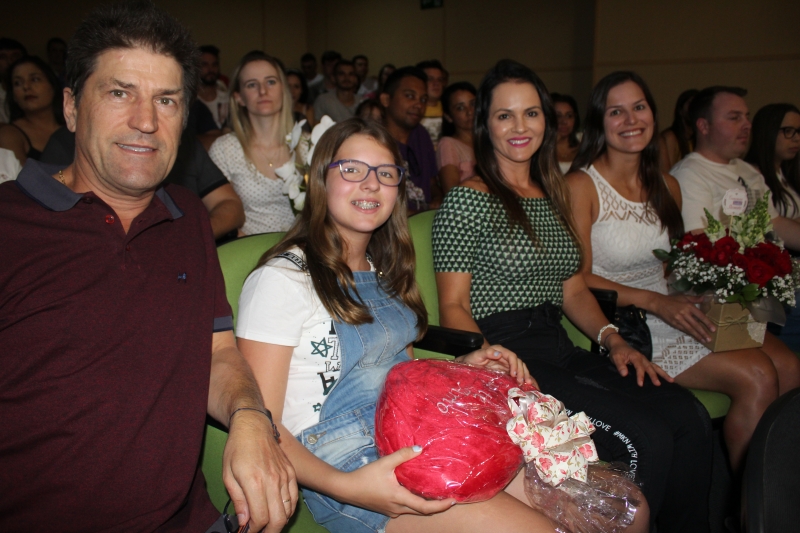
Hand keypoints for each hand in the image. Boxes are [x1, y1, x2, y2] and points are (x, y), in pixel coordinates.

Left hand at [224, 410, 298, 532]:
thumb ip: (238, 500)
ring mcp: (284, 476)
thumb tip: (244, 521)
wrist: (253, 426)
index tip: (247, 532)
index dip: (254, 530)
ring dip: (279, 522)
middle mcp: (273, 481)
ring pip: (289, 510)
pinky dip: (288, 509)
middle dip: (270, 532)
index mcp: (254, 482)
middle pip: (278, 518)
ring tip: (268, 524)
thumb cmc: (237, 449)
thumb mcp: (228, 475)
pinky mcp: (291, 472)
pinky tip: (279, 511)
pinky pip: (294, 498)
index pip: (260, 518)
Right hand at [339, 446, 456, 516]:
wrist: (346, 489)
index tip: (453, 501)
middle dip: (437, 506)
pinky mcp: (386, 509)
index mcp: (399, 498)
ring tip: (436, 495)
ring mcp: (392, 511)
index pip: (425, 507)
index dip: (440, 506)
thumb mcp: (384, 463)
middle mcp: (397, 508)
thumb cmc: (365, 476)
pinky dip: (414, 503)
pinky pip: (405, 508)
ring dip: (425, 505)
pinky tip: (416, 493)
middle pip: (421, 511)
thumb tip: (420, 448)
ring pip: (413, 511)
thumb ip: (402, 455)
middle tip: (448, 498)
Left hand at [457, 345, 537, 387]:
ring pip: (519, 367)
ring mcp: (505, 363)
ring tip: (526, 383)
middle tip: (522, 382)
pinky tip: (525, 384)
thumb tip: (499, 354)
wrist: (467, 364)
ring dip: (524, 374)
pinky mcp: (505, 370)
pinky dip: (521, 377)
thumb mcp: (477, 355)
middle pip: (518, 362)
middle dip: (522, 371)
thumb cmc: (471, 359)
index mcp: (499, 350)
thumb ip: (486, 353)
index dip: (514, 365)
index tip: (514, 374)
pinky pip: (516, 373)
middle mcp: (504, 356)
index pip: (511, 356)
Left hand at [606, 334, 673, 386]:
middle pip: (650, 368)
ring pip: (656, 367)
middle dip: (654, 376)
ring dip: (663, 374)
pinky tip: (667, 378)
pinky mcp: (646, 362)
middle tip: (658, 384)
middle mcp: (643, 358)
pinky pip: (655, 367)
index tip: (640, 384)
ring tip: (671, 380)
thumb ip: (620, 365)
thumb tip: (624, 374)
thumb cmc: (617, 352)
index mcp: (635, 357)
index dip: (640, 376)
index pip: (639, 367)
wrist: (619, 345)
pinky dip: (661, 372)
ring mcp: (645, 360)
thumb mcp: (615, 357)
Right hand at [651, 293, 714, 342]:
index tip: (713, 329)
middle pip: (696, 325)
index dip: (707, 323)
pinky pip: (684, 329)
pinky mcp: (674, 324)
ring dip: (697, 335)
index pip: (701, 316)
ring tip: (704, 341)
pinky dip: (690, 333)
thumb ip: (695, 298)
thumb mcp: (684, 296)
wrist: (659, 303)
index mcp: (689, 306)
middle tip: (710, 339)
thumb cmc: (672, 299)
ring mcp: (679, 320)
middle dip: (703, 333)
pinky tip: (695, 337)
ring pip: (690, 329)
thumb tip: (705, 298)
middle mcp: (685, 314)